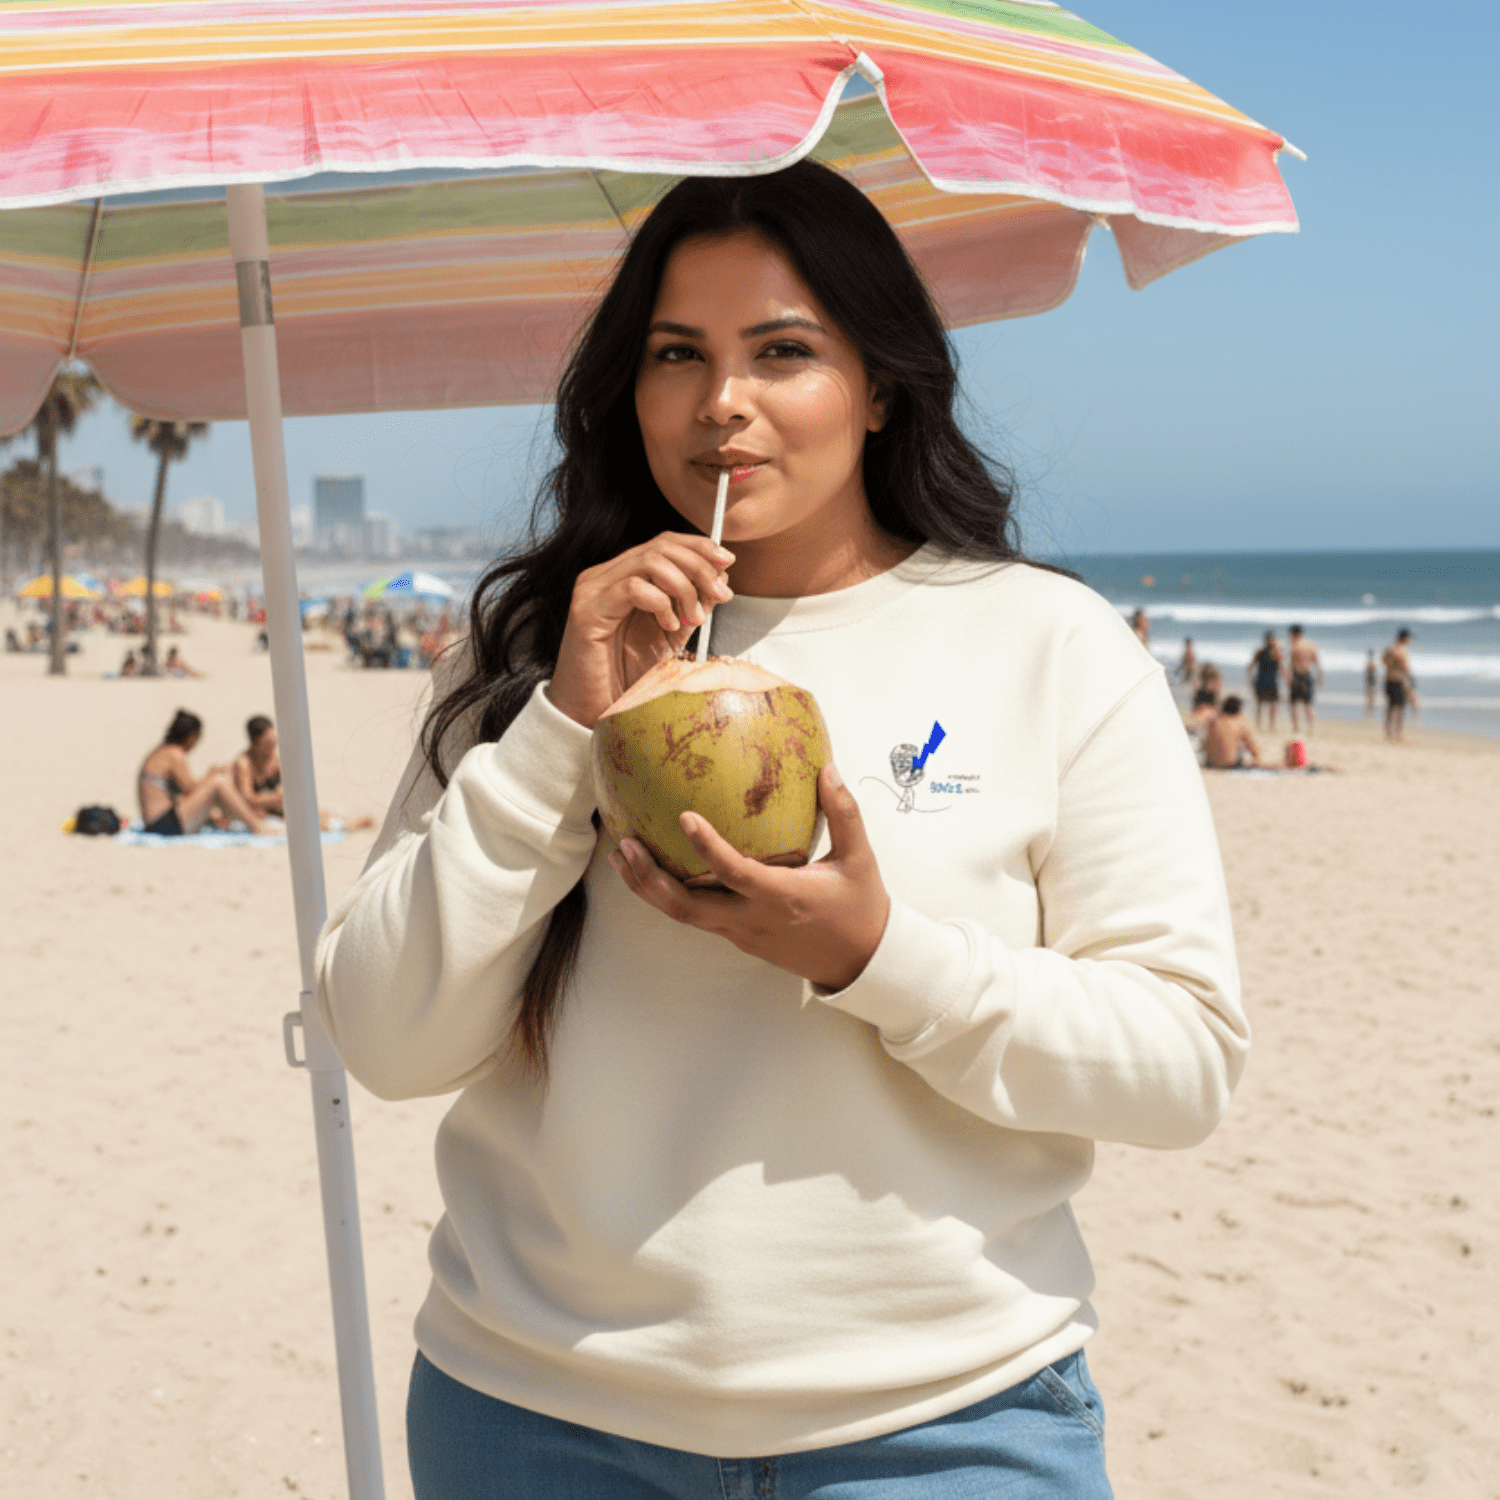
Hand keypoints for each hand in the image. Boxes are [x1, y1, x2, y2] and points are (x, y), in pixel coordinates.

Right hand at [547, 532, 734, 728]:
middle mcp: (604, 576)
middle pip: (660, 546)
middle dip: (699, 566)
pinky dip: (661, 603)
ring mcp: (592, 590)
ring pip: (649, 560)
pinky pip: (633, 587)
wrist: (593, 712)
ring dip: (684, 586)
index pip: (664, 542)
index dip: (699, 546)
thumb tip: (721, 577)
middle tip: (721, 593)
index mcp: (622, 577)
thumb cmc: (626, 678)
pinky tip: (669, 626)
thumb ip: (692, 604)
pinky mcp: (587, 610)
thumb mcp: (672, 635)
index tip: (727, 561)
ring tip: (695, 617)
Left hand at [608, 765, 889, 991]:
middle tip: (625, 844)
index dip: (707, 847)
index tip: (684, 817)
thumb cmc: (860, 908)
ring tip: (622, 856)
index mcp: (782, 896)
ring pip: (684, 915)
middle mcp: (754, 918)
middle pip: (687, 907)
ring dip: (649, 888)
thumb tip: (827, 769)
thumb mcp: (859, 859)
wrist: (861, 963)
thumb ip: (844, 814)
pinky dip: (669, 895)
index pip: (735, 873)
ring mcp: (741, 933)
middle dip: (650, 879)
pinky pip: (697, 917)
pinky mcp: (739, 937)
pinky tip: (654, 870)